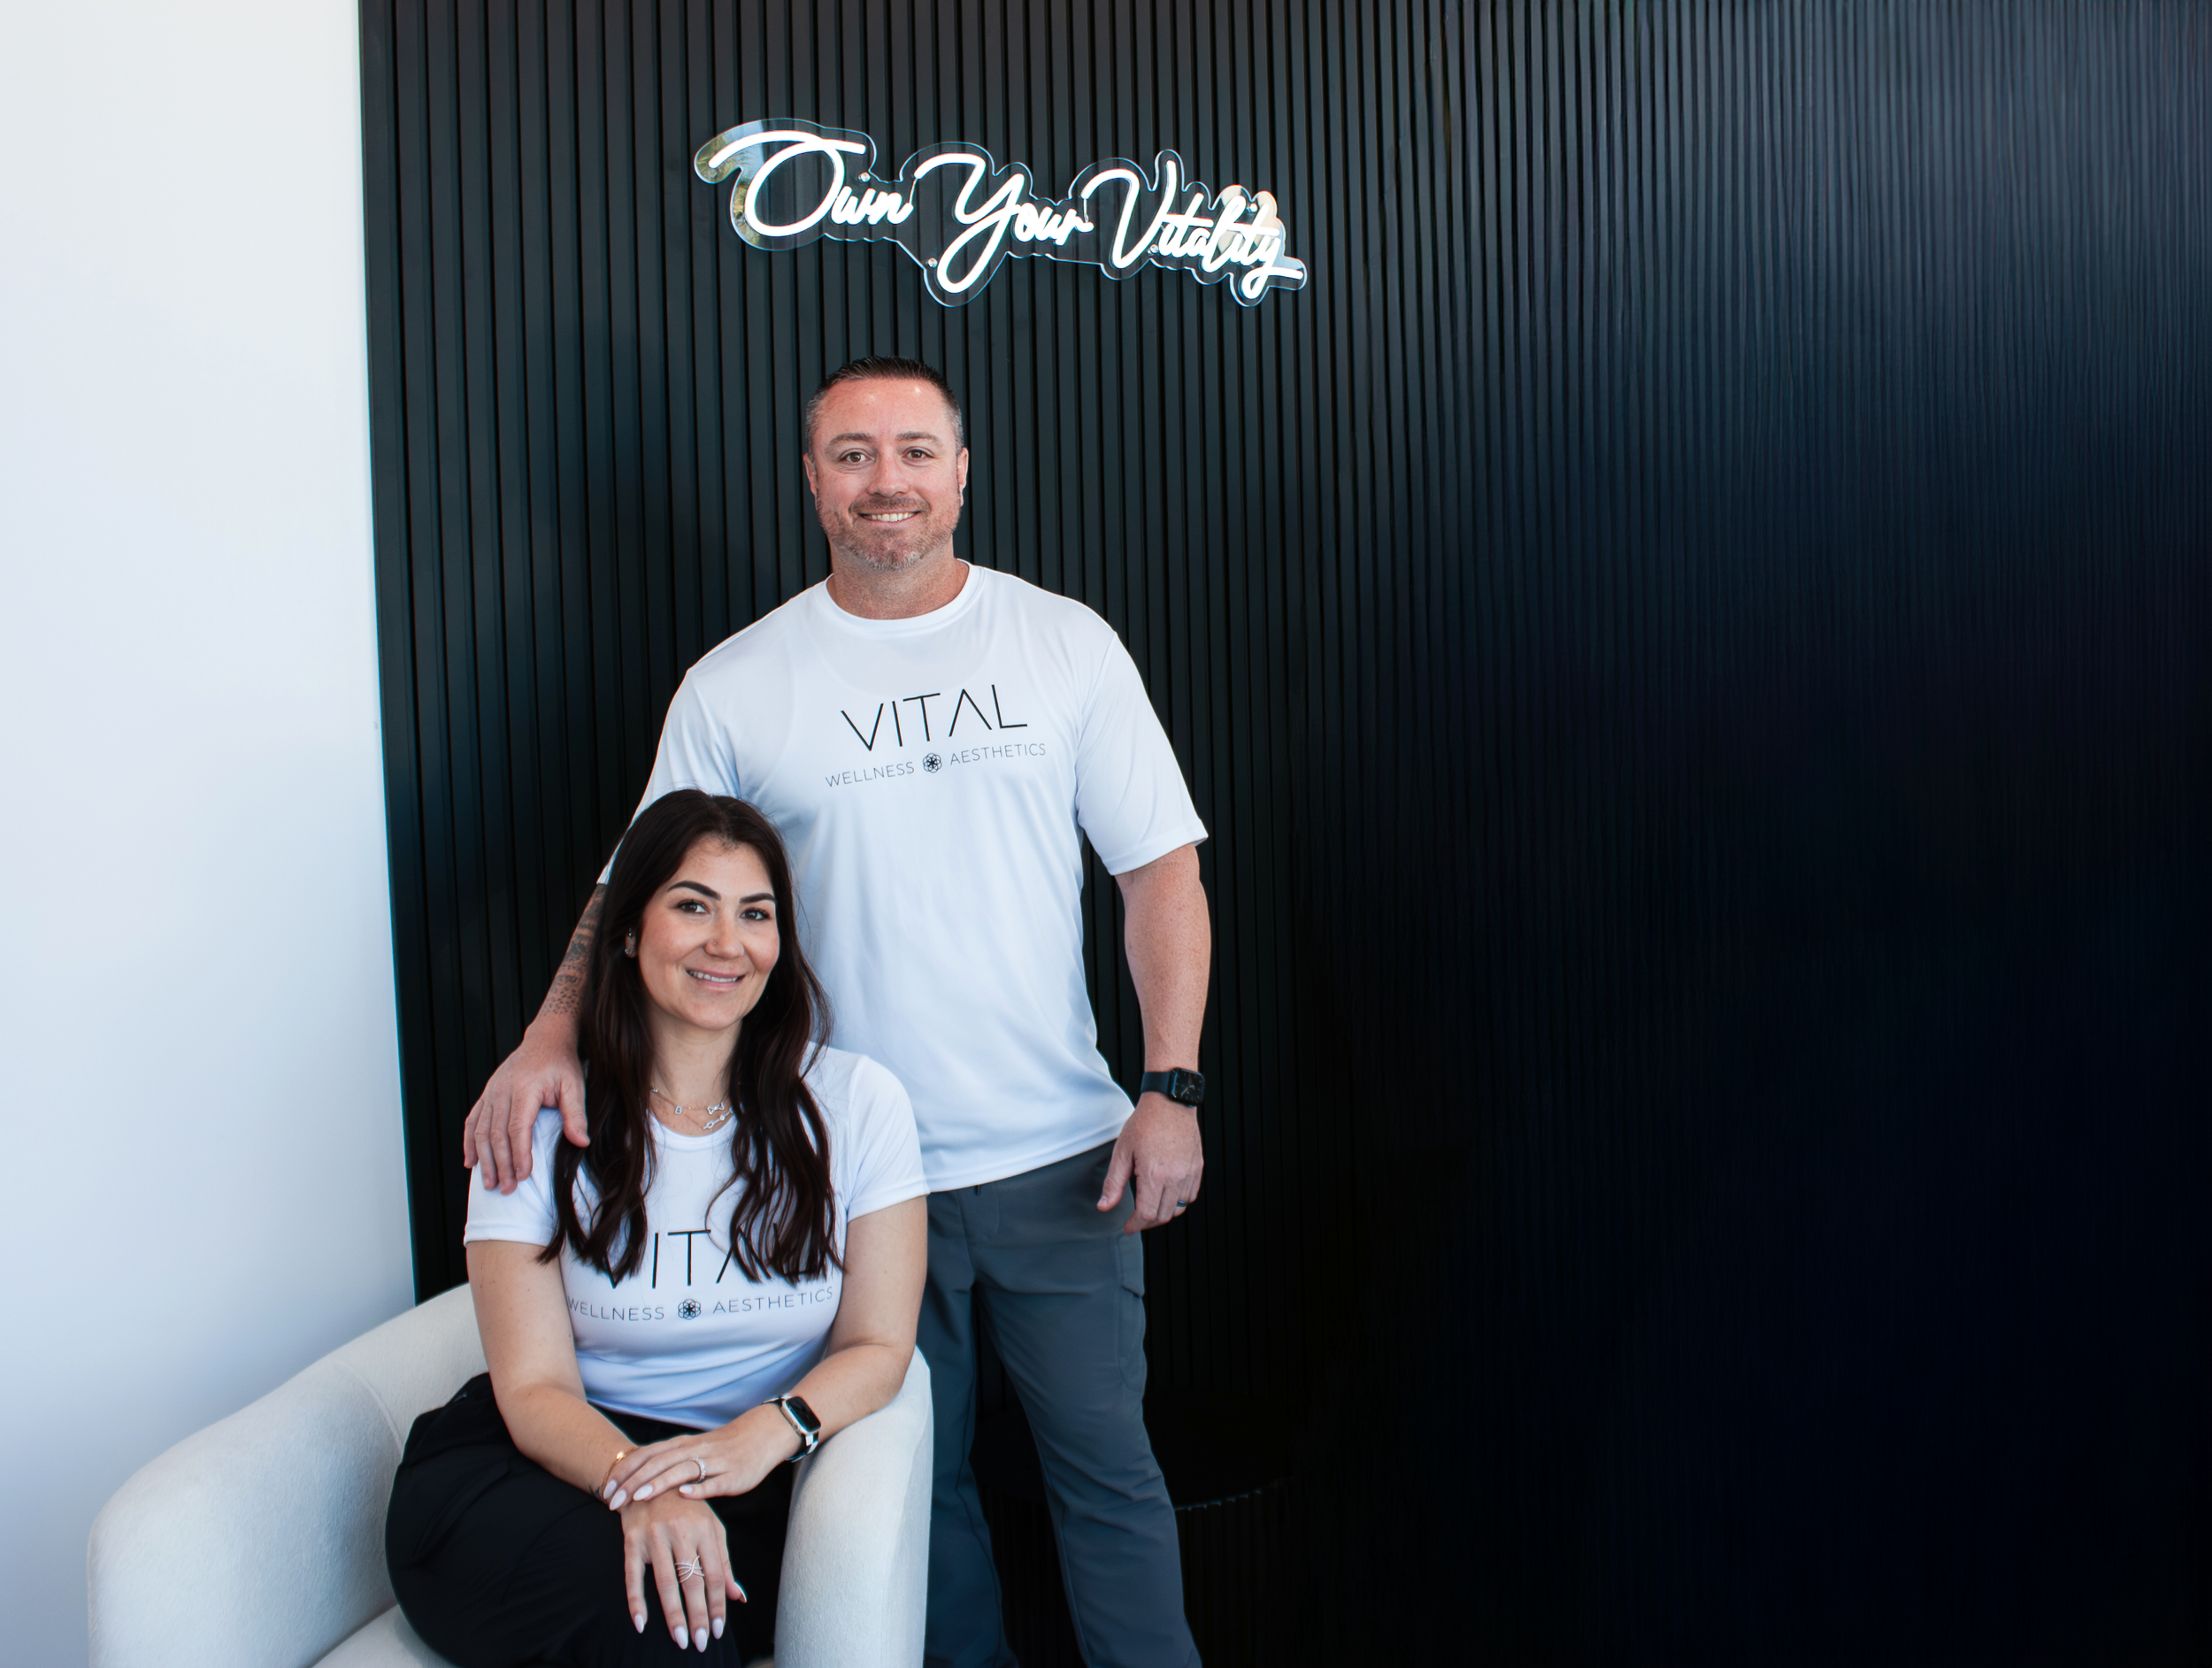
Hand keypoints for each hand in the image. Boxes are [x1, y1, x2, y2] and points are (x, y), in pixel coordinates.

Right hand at [461, 1020, 586, 1192]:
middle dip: (500, 1164)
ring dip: (484, 1159)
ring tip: (489, 1183)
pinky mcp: (486, 1094)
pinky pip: (472, 1121)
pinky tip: (470, 1162)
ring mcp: (491, 1091)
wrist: (545, 1039)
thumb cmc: (561, 1064)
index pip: (518, 1127)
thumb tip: (581, 1142)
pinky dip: (469, 1143)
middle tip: (506, 1189)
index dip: (519, 1154)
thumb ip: (576, 1114)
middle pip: (496, 1133)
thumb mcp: (575, 1085)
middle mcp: (502, 1090)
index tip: (523, 1176)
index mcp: (525, 1087)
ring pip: (480, 1130)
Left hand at [603, 1409, 799, 1514]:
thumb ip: (668, 1461)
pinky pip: (714, 1482)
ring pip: (681, 1470)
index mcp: (681, 1445)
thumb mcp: (692, 1449)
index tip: (606, 1491)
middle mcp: (694, 1450)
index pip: (646, 1455)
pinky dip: (699, 1488)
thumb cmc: (723, 1447)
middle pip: (658, 1463)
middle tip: (613, 1502)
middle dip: (633, 1483)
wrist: (762, 1434)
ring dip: (658, 1483)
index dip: (624, 1472)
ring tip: (639, 1498)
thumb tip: (637, 1479)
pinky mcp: (733, 1475)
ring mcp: (714, 1462)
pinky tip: (684, 1496)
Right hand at [618, 1491, 745, 1651]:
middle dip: (698, 1615)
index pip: (716, 1575)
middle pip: (693, 1581)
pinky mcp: (632, 1540)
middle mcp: (682, 1532)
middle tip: (701, 1643)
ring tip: (680, 1639)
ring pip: (666, 1582)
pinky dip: (636, 1601)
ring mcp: (655, 1536)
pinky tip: (641, 1624)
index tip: (719, 1630)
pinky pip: (633, 1576)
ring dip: (673, 1614)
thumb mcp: (711, 1529)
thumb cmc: (687, 1509)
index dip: (718, 1605)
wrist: (650, 1479)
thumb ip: (724, 1563)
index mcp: (706, 1530)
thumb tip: (739, 1597)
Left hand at [1097, 1093, 1203, 1232]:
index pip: (1147, 1214)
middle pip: (1164, 1216)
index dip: (1135, 1225)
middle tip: (1135, 1219)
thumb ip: (1113, 1183)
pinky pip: (1190, 1195)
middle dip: (1147, 1222)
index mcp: (1155, 1175)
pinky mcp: (1197, 1168)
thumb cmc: (1145, 1123)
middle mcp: (1175, 1177)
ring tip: (1150, 1208)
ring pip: (1179, 1209)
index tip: (1127, 1227)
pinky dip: (1179, 1202)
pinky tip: (1167, 1195)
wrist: (1170, 1102)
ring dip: (1164, 1213)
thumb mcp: (1122, 1152)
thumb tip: (1105, 1206)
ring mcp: (1189, 1173)